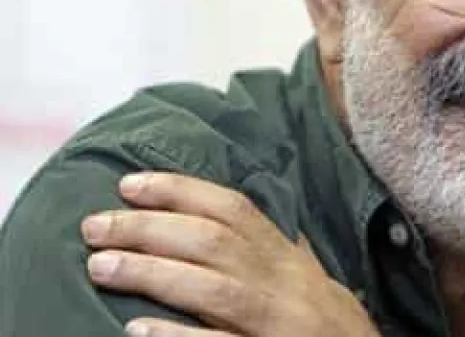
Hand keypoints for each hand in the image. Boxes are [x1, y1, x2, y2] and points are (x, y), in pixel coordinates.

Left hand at [81, 173, 378, 336]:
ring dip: (151, 274)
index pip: (230, 208)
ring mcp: (274, 319)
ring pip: (211, 288)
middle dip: (149, 228)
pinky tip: (136, 330)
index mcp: (284, 255)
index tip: (129, 184)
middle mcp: (280, 280)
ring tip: (99, 266)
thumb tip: (232, 213)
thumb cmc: (328, 317)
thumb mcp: (306, 272)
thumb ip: (274, 243)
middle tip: (94, 226)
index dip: (179, 190)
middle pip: (211, 243)